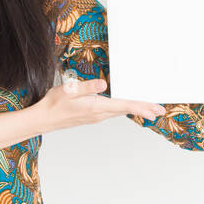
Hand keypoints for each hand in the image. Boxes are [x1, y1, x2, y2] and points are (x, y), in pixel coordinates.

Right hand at [36, 74, 166, 131]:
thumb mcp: (69, 90)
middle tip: (160, 110)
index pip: (124, 106)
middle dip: (144, 109)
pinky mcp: (93, 115)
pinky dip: (125, 109)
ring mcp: (97, 116)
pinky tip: (127, 107)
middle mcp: (99, 114)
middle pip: (126, 110)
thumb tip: (103, 85)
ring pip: (121, 111)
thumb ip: (86, 87)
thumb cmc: (54, 104)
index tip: (154, 110)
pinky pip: (113, 112)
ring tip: (149, 109)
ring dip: (136, 110)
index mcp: (96, 107)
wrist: (44, 119)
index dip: (141, 107)